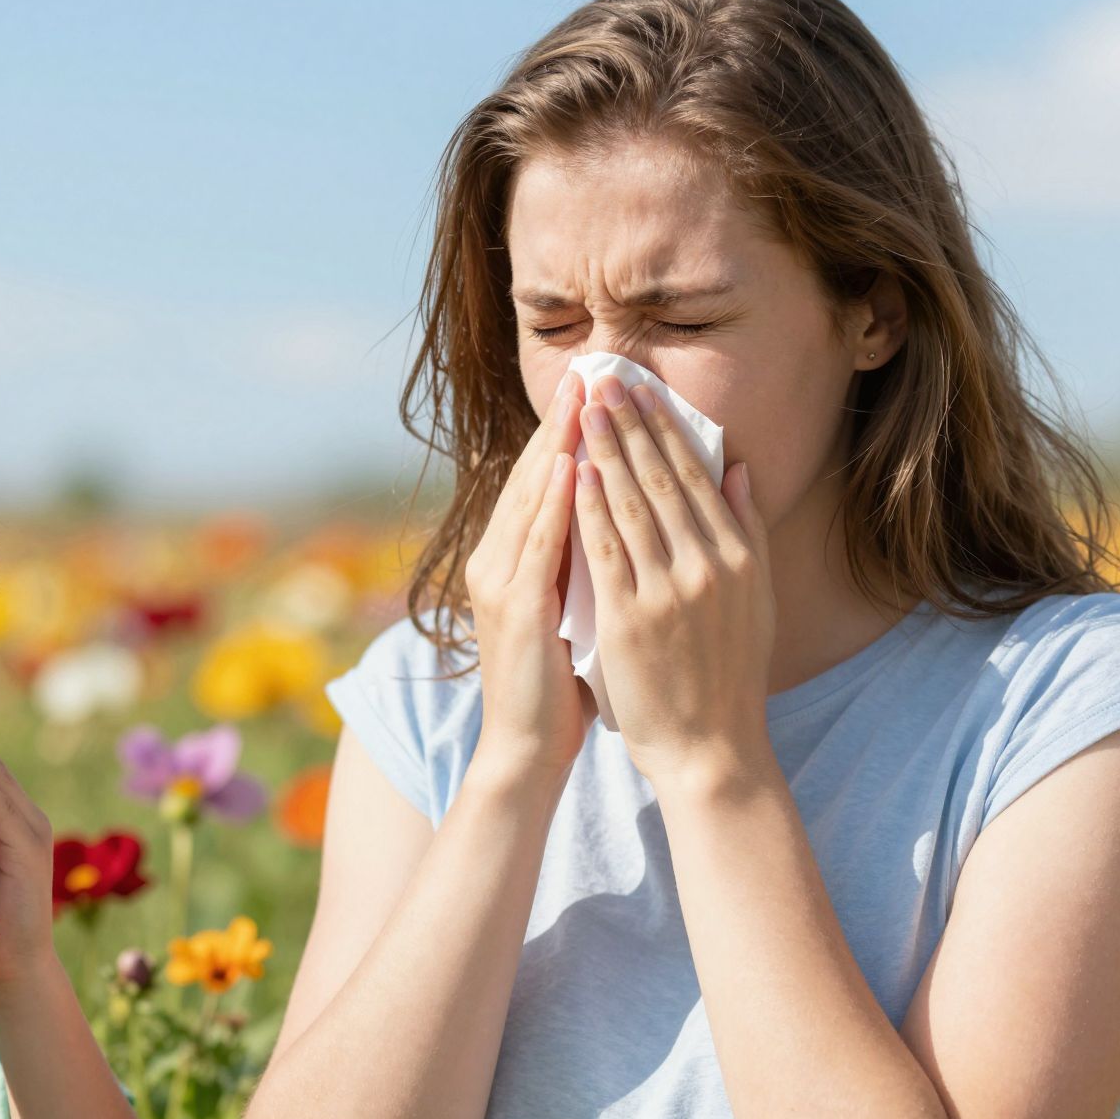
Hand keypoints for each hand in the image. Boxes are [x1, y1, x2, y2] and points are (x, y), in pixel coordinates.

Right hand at [464, 369, 593, 787]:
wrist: (529, 749)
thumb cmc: (561, 684)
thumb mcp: (579, 606)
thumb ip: (591, 558)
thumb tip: (621, 514)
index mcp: (516, 558)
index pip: (546, 480)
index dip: (573, 431)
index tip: (603, 386)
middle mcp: (498, 559)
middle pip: (534, 475)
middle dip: (565, 421)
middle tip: (592, 368)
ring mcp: (500, 581)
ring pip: (531, 499)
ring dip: (558, 445)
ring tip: (584, 398)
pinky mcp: (513, 608)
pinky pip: (536, 544)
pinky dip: (552, 502)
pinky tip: (571, 468)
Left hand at [571, 373, 775, 789]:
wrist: (712, 747)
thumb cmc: (729, 674)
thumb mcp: (756, 598)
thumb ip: (746, 530)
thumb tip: (737, 469)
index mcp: (740, 557)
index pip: (697, 478)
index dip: (667, 429)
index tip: (644, 389)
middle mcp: (709, 566)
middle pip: (664, 479)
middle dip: (632, 424)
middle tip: (607, 377)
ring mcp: (670, 591)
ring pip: (633, 504)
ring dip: (606, 450)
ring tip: (585, 408)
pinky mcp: (633, 618)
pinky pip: (606, 550)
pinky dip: (591, 507)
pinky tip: (577, 472)